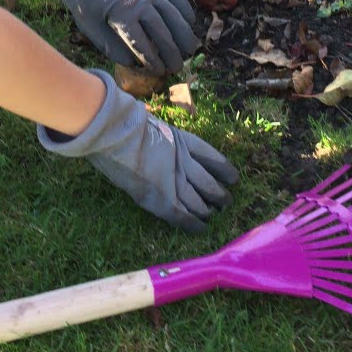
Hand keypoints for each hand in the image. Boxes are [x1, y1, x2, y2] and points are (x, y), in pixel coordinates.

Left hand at [31, 0, 197, 74]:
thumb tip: (132, 63)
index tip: (160, 71)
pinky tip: (190, 23)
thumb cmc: (89, 4)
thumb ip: (111, 47)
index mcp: (122, 16)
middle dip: (172, 53)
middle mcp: (140, 3)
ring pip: (174, 16)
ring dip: (184, 35)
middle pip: (162, 32)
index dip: (153, 61)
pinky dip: (185, 11)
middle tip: (177, 67)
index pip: (143, 45)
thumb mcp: (91, 29)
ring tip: (190, 50)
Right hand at [37, 69, 237, 232]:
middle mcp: (184, 161)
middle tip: (226, 201)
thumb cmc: (124, 124)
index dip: (223, 168)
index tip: (234, 177)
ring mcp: (175, 180)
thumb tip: (153, 137)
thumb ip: (156, 135)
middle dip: (219, 193)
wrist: (117, 134)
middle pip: (209, 181)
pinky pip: (184, 215)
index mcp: (181, 140)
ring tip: (214, 214)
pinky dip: (194, 224)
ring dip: (208, 209)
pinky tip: (202, 228)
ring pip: (200, 200)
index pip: (210, 156)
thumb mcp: (147, 123)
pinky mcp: (164, 199)